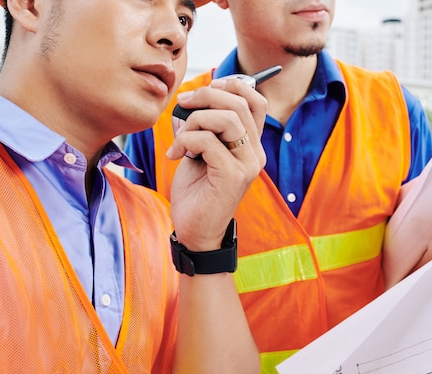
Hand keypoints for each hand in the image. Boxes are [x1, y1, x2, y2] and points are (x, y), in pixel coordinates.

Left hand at [166, 77, 267, 250]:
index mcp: (251, 143)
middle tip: (183, 104)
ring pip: (226, 119)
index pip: (255, 100)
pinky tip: (175, 155)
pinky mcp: (233, 177)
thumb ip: (207, 126)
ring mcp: (248, 165)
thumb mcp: (203, 150)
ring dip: (194, 120)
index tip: (206, 90)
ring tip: (180, 137)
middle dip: (206, 96)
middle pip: (239, 104)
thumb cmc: (197, 190)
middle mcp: (255, 152)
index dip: (232, 85)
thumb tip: (194, 97)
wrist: (196, 229)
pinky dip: (185, 141)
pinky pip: (208, 142)